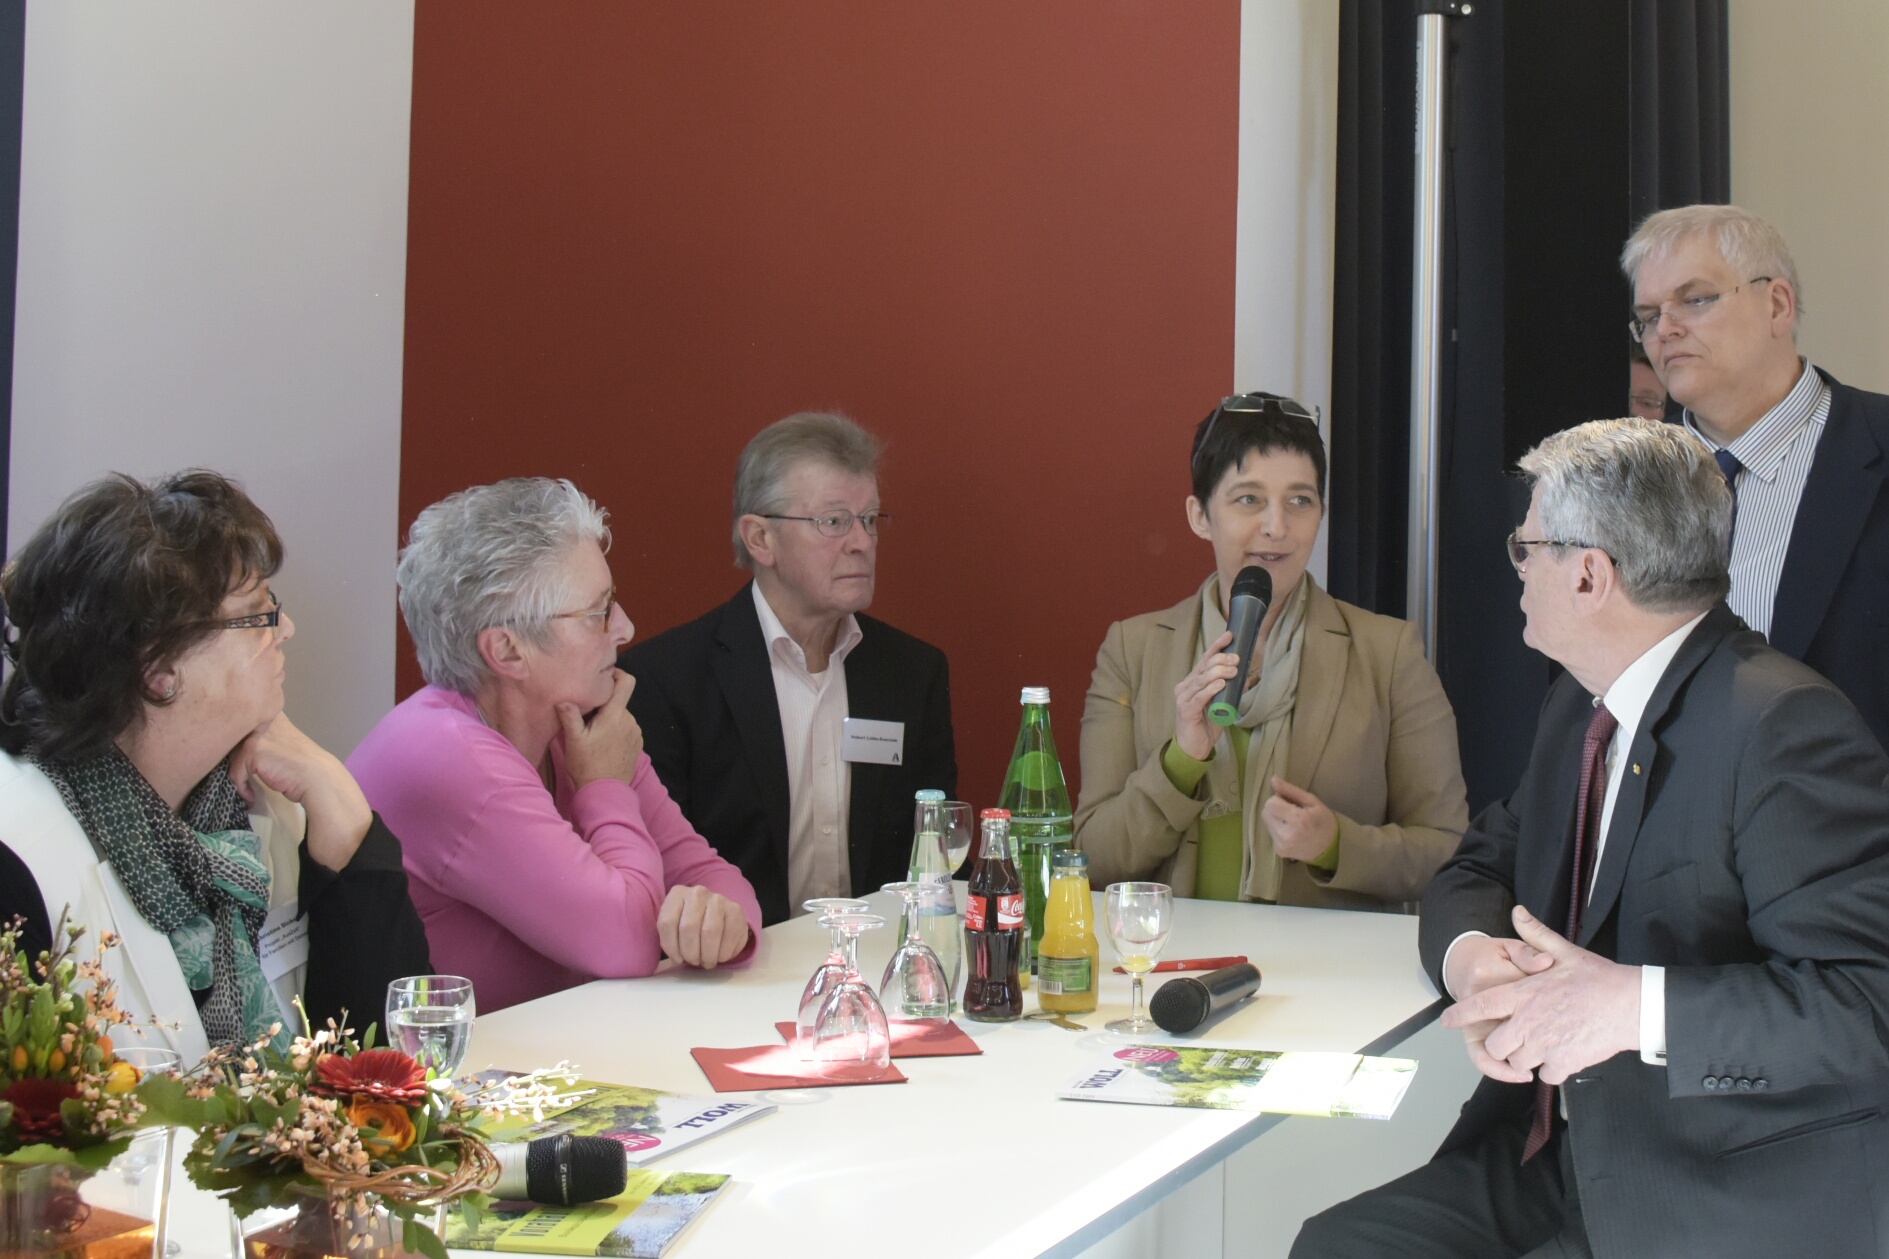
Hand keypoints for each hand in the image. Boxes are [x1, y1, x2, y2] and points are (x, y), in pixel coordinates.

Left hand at [229, 713, 372, 872]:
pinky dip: (242, 788)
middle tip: (241, 779)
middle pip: (232, 738)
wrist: (319, 779)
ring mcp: (257, 734)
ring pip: (232, 757)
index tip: (245, 762)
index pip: (243, 722)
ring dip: (238, 777)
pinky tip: (251, 797)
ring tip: (248, 791)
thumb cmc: (305, 766)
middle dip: (234, 760)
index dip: (238, 740)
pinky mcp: (252, 750)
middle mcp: (264, 718)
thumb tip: (239, 748)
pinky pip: (236, 772)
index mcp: (273, 713)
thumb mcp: (284, 743)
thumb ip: (266, 737)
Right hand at [558, 670, 642, 787]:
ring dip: (608, 719)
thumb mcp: (573, 740)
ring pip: (621, 716)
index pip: (626, 682)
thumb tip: (564, 699)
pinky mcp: (637, 744)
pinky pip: (626, 728)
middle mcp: (630, 720)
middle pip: (618, 701)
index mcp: (615, 714)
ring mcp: (635, 733)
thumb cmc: (586, 765)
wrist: (605, 792)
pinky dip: (615, 730)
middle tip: (585, 715)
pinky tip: (602, 743)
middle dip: (603, 704)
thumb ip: (569, 716)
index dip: (617, 674)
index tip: (602, 679)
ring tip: (592, 732)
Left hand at [657, 885, 750, 968]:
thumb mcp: (675, 927)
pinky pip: (728, 938)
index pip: (667, 923)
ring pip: (709, 932)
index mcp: (677, 895)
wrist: (720, 917)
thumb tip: (676, 958)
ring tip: (707, 961)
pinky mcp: (736, 910)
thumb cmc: (692, 925)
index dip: (671, 947)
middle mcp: (697, 893)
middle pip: (688, 928)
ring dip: (707, 955)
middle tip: (694, 961)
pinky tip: (720, 956)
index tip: (678, 958)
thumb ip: (670, 940)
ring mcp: (718, 899)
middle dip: (690, 953)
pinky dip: (723, 954)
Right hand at [1173, 631, 1237, 761]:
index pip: (1205, 660)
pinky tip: (1221, 683)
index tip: (1230, 635)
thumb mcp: (1221, 705)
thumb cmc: (1206, 726)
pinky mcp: (1185, 710)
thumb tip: (1244, 677)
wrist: (1193, 748)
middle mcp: (1185, 686)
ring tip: (1233, 670)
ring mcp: (1183, 698)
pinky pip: (1199, 697)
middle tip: (1237, 659)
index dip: (1217, 647)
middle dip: (1221, 660)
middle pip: (1203, 667)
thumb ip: (1229, 691)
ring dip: (1219, 672)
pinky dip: (1210, 689)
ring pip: (1201, 679)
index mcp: (1193, 682)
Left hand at [1262, 778, 1337, 861]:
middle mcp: (1287, 834)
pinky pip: (1270, 833)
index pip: (1270, 803)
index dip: (1279, 799)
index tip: (1290, 803)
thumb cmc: (1323, 821)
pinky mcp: (1279, 851)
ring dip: (1275, 819)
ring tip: (1291, 822)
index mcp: (1298, 820)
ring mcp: (1282, 845)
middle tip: (1290, 812)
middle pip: (1266, 812)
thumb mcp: (1312, 801)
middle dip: (1275, 809)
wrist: (1329, 848)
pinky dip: (1277, 829)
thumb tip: (1273, 779)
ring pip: (1266, 822)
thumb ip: (1290, 790)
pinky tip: (1290, 832)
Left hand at [1441, 905, 1640, 1085]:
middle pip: (1494, 1044)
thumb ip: (1535, 936)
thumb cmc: (1599, 979)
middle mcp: (1528, 1022)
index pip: (1481, 1005)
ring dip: (1525, 1058)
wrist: (1632, 1006)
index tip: (1447, 1020)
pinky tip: (1562, 1054)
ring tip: (1543, 1044)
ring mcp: (1544, 1045)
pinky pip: (1545, 1074)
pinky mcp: (1563, 1064)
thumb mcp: (1565, 951)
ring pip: (1517, 1063)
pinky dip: (1550, 1068)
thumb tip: (1518, 911)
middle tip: (1516, 1038)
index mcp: (1523, 994)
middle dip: (1500, 1044)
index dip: (1461, 1014)